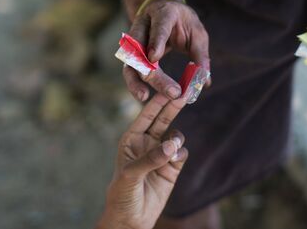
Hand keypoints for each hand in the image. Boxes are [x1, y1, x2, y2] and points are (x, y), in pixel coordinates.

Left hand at [97, 94, 188, 228]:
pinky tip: (173, 162)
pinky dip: (180, 154)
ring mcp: (160, 154)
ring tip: (171, 151)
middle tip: (185, 93)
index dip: (157, 101)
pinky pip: (181, 153)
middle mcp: (147, 143)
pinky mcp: (172, 168)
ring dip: (176, 139)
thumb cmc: (122, 194)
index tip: (169, 89)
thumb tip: (170, 146)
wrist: (131, 219)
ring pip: (175, 136)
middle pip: (163, 119)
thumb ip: (149, 159)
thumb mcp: (129, 175)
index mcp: (131, 139)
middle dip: (173, 106)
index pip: (146, 115)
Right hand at [125, 0, 210, 100]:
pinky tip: (142, 96)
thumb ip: (200, 55)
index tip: (155, 58)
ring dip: (136, 80)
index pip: (159, 28)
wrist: (162, 8)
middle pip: (142, 50)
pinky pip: (129, 69)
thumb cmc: (182, 21)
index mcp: (163, 14)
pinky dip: (134, 83)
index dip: (156, 42)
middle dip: (154, 73)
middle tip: (172, 92)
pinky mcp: (130, 52)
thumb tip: (205, 82)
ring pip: (130, 61)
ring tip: (143, 97)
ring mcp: (133, 39)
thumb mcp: (197, 33)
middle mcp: (143, 25)